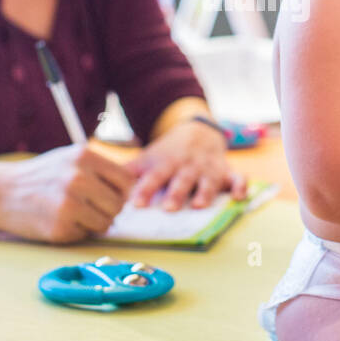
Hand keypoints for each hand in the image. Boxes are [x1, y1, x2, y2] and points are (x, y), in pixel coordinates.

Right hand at [0, 144, 135, 243]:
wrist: (1, 192)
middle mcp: (78, 177)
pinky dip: (78, 232)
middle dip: (109, 210)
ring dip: (95, 223)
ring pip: (106, 223)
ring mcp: (69, 203)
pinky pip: (86, 234)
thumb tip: (132, 191)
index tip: (108, 195)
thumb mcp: (70, 159)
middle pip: (119, 204)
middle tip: (90, 207)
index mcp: (84, 156)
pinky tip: (60, 220)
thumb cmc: (41, 176)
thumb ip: (100, 170)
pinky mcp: (60, 226)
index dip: (121, 192)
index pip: (126, 181)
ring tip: (75, 213)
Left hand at [127, 119, 247, 210]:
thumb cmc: (168, 153)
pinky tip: (239, 197)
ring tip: (198, 206)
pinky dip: (240, 186)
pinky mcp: (227, 171)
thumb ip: (128, 172)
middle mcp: (187, 166)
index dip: (145, 190)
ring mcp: (208, 169)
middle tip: (168, 208)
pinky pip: (237, 178)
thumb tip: (99, 184)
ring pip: (207, 181)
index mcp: (166, 164)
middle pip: (181, 180)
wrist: (197, 131)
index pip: (153, 177)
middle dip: (176, 193)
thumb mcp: (148, 158)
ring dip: (204, 193)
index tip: (136, 204)